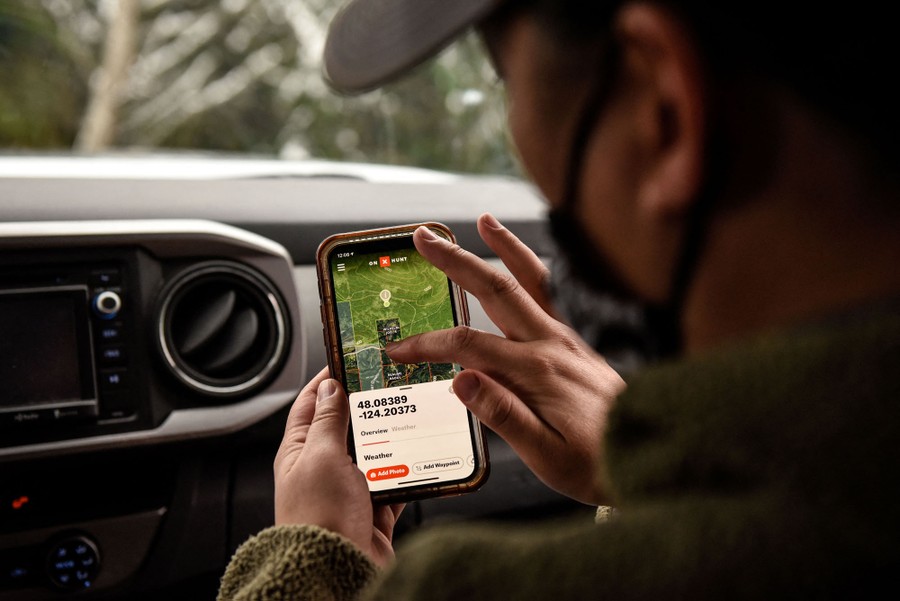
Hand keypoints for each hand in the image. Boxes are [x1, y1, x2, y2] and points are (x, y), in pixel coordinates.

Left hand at [274, 367, 402, 566]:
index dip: (329, 380)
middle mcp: (323, 469)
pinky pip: (396, 485)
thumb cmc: (317, 518)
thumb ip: (328, 420)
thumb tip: (329, 387)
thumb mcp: (320, 455)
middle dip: (369, 407)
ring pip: (376, 453)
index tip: (352, 360)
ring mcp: (349, 491)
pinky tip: (424, 460)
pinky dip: (410, 474)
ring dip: (393, 439)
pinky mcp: (374, 511)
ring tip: (413, 416)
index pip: (311, 404)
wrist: (335, 572)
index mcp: (300, 451)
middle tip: (392, 384)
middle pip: (348, 427)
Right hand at [387, 214, 625, 504]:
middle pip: (496, 289)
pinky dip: (534, 268)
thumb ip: (503, 415)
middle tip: (427, 238)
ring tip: (484, 220)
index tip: (400, 349)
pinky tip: (524, 259)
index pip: (468, 345)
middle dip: (456, 261)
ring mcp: (566, 337)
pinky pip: (551, 293)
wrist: (649, 453)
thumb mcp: (546, 454)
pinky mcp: (576, 340)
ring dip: (504, 247)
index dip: (428, 344)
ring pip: (529, 280)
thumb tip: (460, 382)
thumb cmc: (595, 461)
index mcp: (536, 372)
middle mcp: (551, 345)